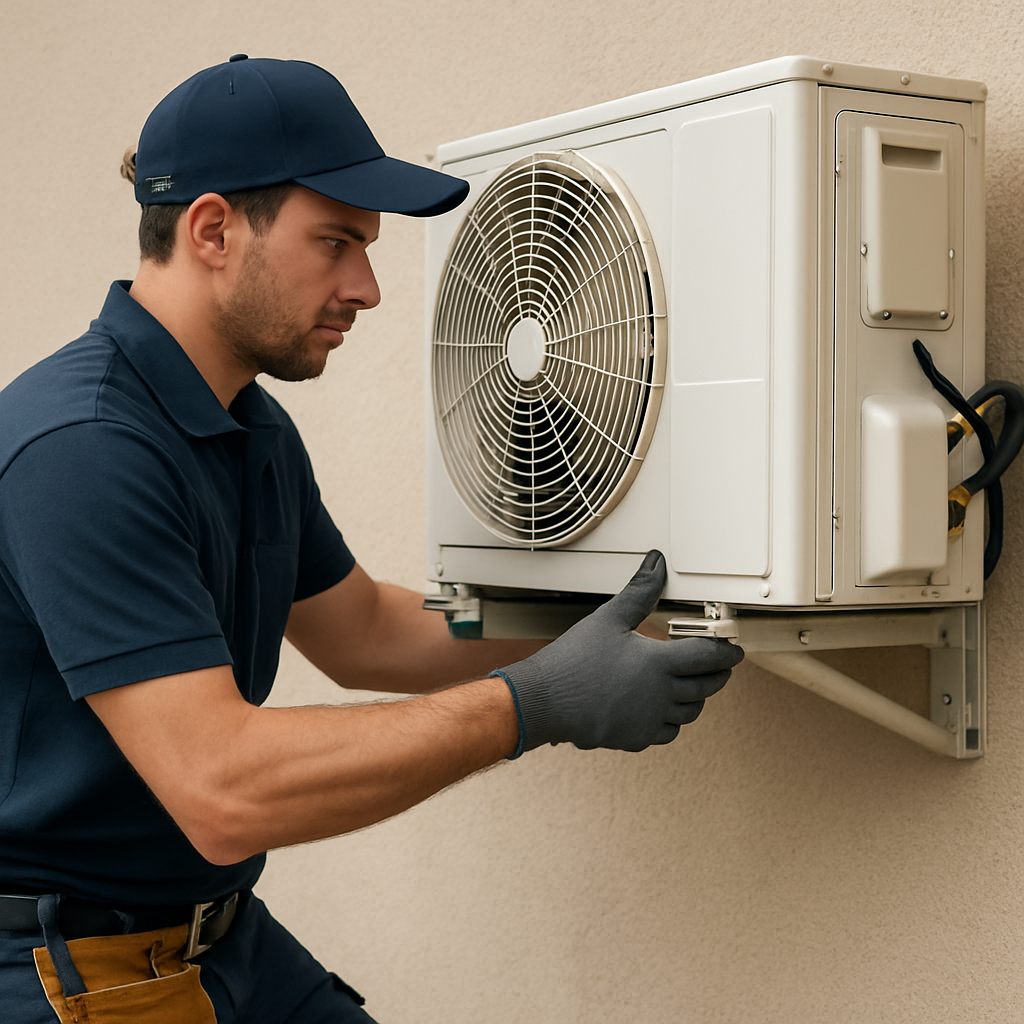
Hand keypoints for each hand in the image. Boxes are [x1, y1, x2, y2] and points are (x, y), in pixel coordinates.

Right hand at [493, 551, 742, 753]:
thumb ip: (639, 592)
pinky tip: (663, 710)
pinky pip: (666, 732)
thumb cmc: (572, 661)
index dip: (726, 654)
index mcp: (658, 664)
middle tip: (721, 668)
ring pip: (689, 713)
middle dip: (718, 676)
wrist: (543, 701)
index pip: (708, 658)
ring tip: (693, 687)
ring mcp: (649, 721)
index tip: (735, 652)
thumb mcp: (609, 618)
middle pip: (705, 688)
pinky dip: (672, 721)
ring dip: (696, 699)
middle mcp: (660, 696)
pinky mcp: (635, 739)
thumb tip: (657, 563)